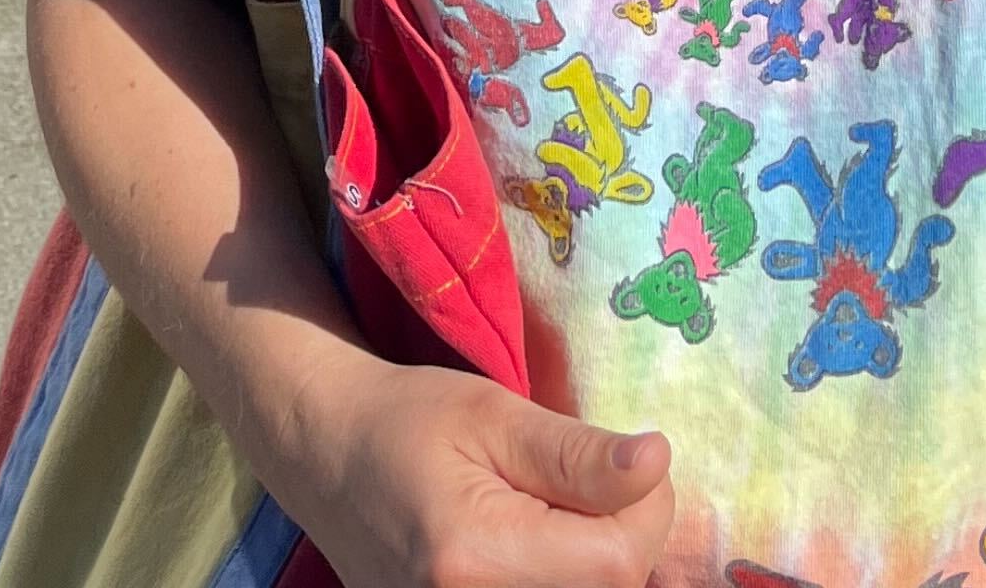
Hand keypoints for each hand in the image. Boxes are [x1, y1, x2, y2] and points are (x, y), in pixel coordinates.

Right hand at [287, 358, 673, 587]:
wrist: (327, 457)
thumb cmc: (407, 420)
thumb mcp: (492, 413)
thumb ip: (575, 452)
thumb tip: (658, 465)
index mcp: (478, 558)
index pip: (619, 563)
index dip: (645, 508)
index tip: (626, 463)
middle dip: (622, 538)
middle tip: (587, 482)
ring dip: (594, 560)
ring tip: (556, 512)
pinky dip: (566, 575)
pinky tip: (542, 545)